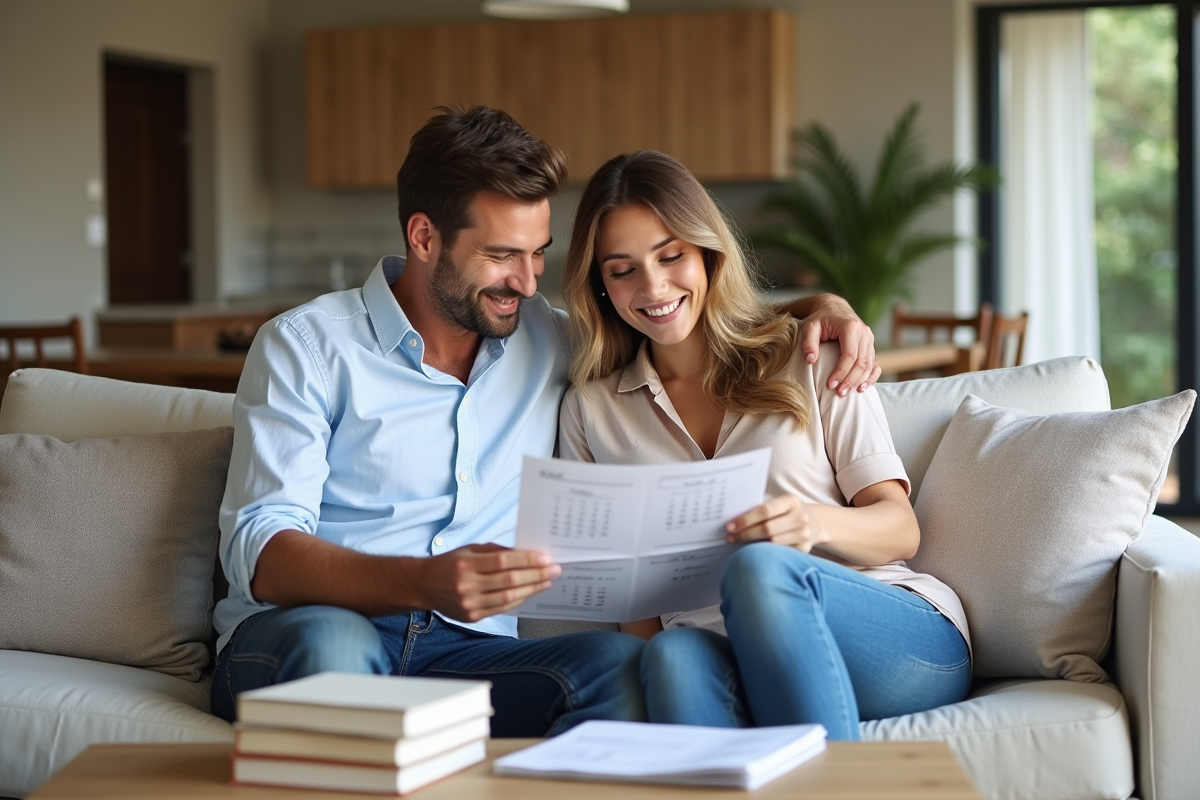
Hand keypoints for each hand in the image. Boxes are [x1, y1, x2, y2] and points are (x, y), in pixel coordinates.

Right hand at [416, 543, 560, 622]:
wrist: (423, 586)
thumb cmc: (449, 564)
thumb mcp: (469, 550)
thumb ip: (495, 551)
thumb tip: (525, 554)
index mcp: (466, 564)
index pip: (502, 561)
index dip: (526, 560)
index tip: (545, 558)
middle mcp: (467, 585)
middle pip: (509, 580)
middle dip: (535, 575)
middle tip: (554, 570)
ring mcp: (469, 604)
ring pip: (508, 598)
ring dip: (531, 589)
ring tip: (547, 581)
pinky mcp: (472, 616)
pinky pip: (501, 609)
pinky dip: (518, 600)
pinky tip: (529, 592)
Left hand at [725, 495, 824, 552]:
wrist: (815, 523)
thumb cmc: (787, 512)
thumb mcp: (780, 504)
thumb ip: (762, 510)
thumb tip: (734, 522)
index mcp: (791, 501)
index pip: (764, 511)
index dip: (745, 519)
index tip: (729, 526)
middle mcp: (800, 517)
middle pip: (767, 529)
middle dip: (745, 534)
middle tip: (730, 537)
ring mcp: (804, 534)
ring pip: (773, 543)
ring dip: (753, 545)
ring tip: (739, 544)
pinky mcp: (804, 549)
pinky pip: (780, 553)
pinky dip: (765, 552)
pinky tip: (755, 551)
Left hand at [798, 294, 880, 394]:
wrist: (833, 308)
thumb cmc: (820, 319)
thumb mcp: (810, 327)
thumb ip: (808, 343)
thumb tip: (810, 360)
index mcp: (850, 327)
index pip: (849, 356)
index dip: (841, 372)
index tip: (830, 385)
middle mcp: (864, 333)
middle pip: (861, 363)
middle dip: (850, 380)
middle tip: (839, 394)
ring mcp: (869, 340)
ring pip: (869, 365)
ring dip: (860, 381)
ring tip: (848, 393)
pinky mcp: (870, 346)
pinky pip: (874, 364)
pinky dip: (870, 377)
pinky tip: (862, 388)